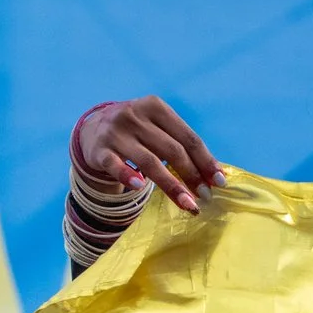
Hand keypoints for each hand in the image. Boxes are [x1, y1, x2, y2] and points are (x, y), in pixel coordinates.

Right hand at [78, 97, 223, 212]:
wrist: (92, 128)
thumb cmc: (137, 131)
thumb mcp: (158, 127)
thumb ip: (181, 144)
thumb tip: (215, 174)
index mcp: (156, 107)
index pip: (188, 137)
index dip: (206, 161)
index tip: (220, 182)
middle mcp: (135, 116)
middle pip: (172, 150)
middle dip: (192, 176)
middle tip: (206, 197)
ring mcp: (115, 132)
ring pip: (149, 162)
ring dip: (172, 186)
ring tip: (189, 205)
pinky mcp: (99, 150)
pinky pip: (115, 165)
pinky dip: (127, 175)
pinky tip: (139, 187)